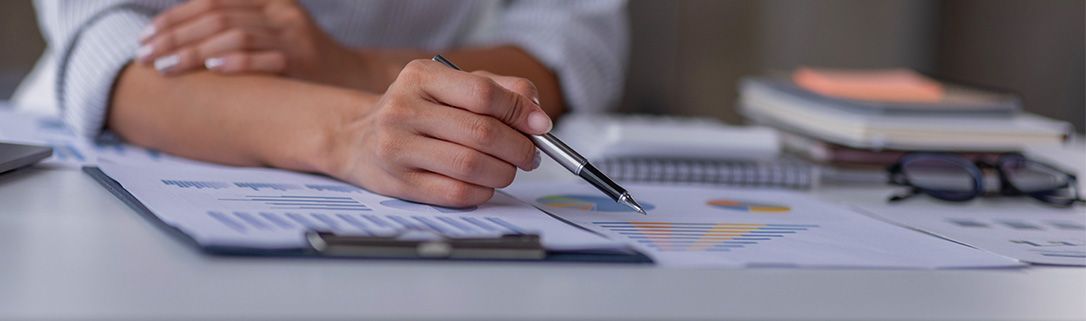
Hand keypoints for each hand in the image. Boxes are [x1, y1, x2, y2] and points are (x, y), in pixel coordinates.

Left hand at [136, 0, 374, 88]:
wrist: (352, 78)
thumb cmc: (302, 61)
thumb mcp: (271, 32)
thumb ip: (234, 27)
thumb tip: (179, 36)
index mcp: (269, 0)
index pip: (211, 2)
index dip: (174, 18)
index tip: (146, 38)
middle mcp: (280, 12)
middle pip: (216, 17)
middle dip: (174, 37)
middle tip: (145, 56)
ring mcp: (292, 36)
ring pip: (233, 36)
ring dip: (193, 52)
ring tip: (165, 67)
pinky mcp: (302, 61)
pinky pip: (264, 58)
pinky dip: (236, 63)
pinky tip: (212, 71)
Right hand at [324, 60, 551, 206]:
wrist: (358, 139)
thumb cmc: (417, 111)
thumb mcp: (451, 86)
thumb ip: (499, 89)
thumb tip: (537, 114)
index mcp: (421, 77)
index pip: (483, 93)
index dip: (520, 112)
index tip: (541, 126)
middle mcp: (404, 109)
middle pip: (481, 133)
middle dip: (519, 148)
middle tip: (531, 155)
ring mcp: (397, 148)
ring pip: (471, 166)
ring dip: (503, 172)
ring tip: (508, 169)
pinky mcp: (399, 183)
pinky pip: (456, 193)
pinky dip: (483, 191)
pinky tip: (485, 184)